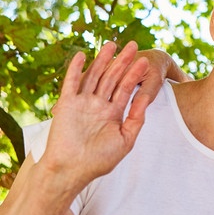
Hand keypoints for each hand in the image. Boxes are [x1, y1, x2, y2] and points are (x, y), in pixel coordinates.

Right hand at [41, 41, 149, 191]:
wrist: (71, 170)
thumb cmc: (99, 160)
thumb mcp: (125, 140)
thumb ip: (136, 119)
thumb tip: (147, 99)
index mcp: (112, 113)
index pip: (126, 88)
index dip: (135, 74)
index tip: (146, 61)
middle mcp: (98, 105)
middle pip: (112, 78)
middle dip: (123, 61)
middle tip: (134, 45)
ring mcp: (82, 103)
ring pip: (94, 76)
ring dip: (102, 60)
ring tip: (112, 44)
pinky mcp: (66, 104)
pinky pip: (71, 83)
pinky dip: (75, 69)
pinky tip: (81, 55)